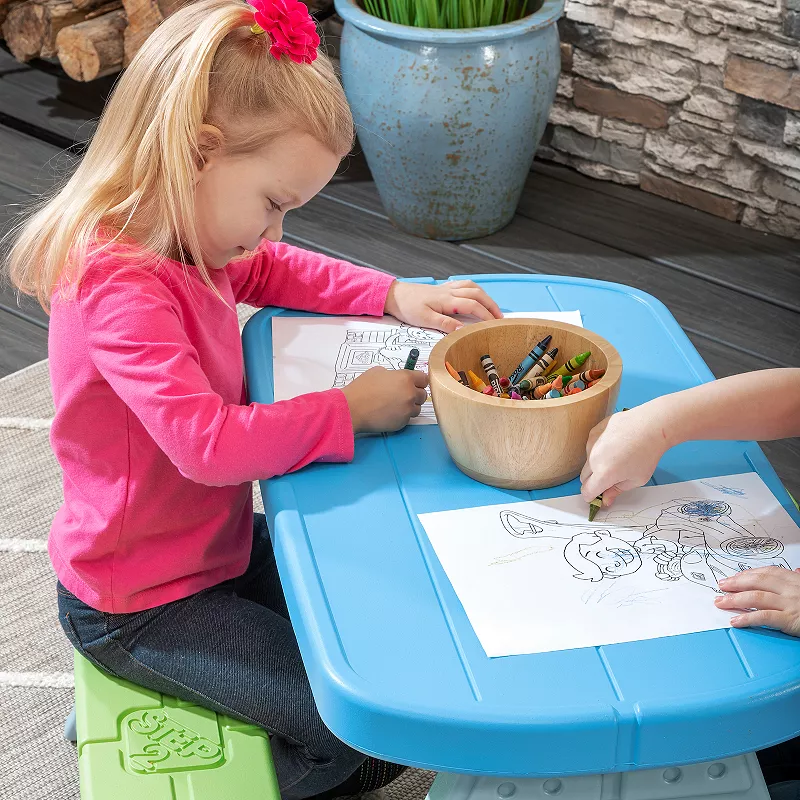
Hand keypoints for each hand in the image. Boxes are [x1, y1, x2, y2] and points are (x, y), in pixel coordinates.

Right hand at [341, 366, 428, 433]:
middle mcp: (410, 394)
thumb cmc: (362, 388)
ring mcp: (407, 410)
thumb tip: (397, 379)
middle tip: (402, 395)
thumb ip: (393, 375)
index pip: (424, 379)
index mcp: (406, 378)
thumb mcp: (378, 371)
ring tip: (394, 405)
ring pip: (417, 408)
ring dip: (410, 406)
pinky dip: (401, 416)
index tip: (414, 383)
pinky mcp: (402, 423)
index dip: (418, 381)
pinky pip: (407, 418)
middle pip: (423, 394)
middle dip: (414, 394)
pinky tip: (389, 413)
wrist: (353, 409)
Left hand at [384, 280, 502, 333]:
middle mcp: (450, 292)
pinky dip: (475, 290)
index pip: (473, 306)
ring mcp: (446, 288)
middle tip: (500, 318)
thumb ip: (445, 324)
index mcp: (447, 300)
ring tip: (493, 308)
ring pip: (473, 287)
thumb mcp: (424, 320)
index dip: (486, 315)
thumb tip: (463, 329)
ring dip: (485, 296)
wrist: (393, 295)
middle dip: (491, 305)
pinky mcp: (442, 288)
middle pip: (478, 294)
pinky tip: (476, 296)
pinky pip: (464, 285)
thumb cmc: (407, 307)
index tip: (495, 325)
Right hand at [580, 405, 668, 508]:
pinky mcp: (593, 432)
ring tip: (616, 457)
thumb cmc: (647, 453)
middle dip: (593, 481)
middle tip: (610, 478)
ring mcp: (591, 444)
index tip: (598, 496)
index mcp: (604, 474)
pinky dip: (598, 450)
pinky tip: (614, 444)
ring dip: (596, 464)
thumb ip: (616, 491)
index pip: (586, 491)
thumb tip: (605, 500)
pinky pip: (590, 446)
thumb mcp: (636, 479)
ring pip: (587, 461)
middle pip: (584, 477)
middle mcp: (593, 459)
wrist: (651, 425)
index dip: (591, 496)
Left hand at [715, 567, 799, 636]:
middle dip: (735, 584)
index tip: (734, 577)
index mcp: (793, 580)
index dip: (748, 574)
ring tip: (721, 602)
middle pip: (756, 582)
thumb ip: (798, 580)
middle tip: (721, 587)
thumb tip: (795, 571)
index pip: (766, 573)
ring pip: (756, 598)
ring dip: (735, 600)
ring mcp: (789, 604)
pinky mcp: (789, 619)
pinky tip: (736, 621)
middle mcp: (789, 589)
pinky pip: (764, 617)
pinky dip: (747, 618)